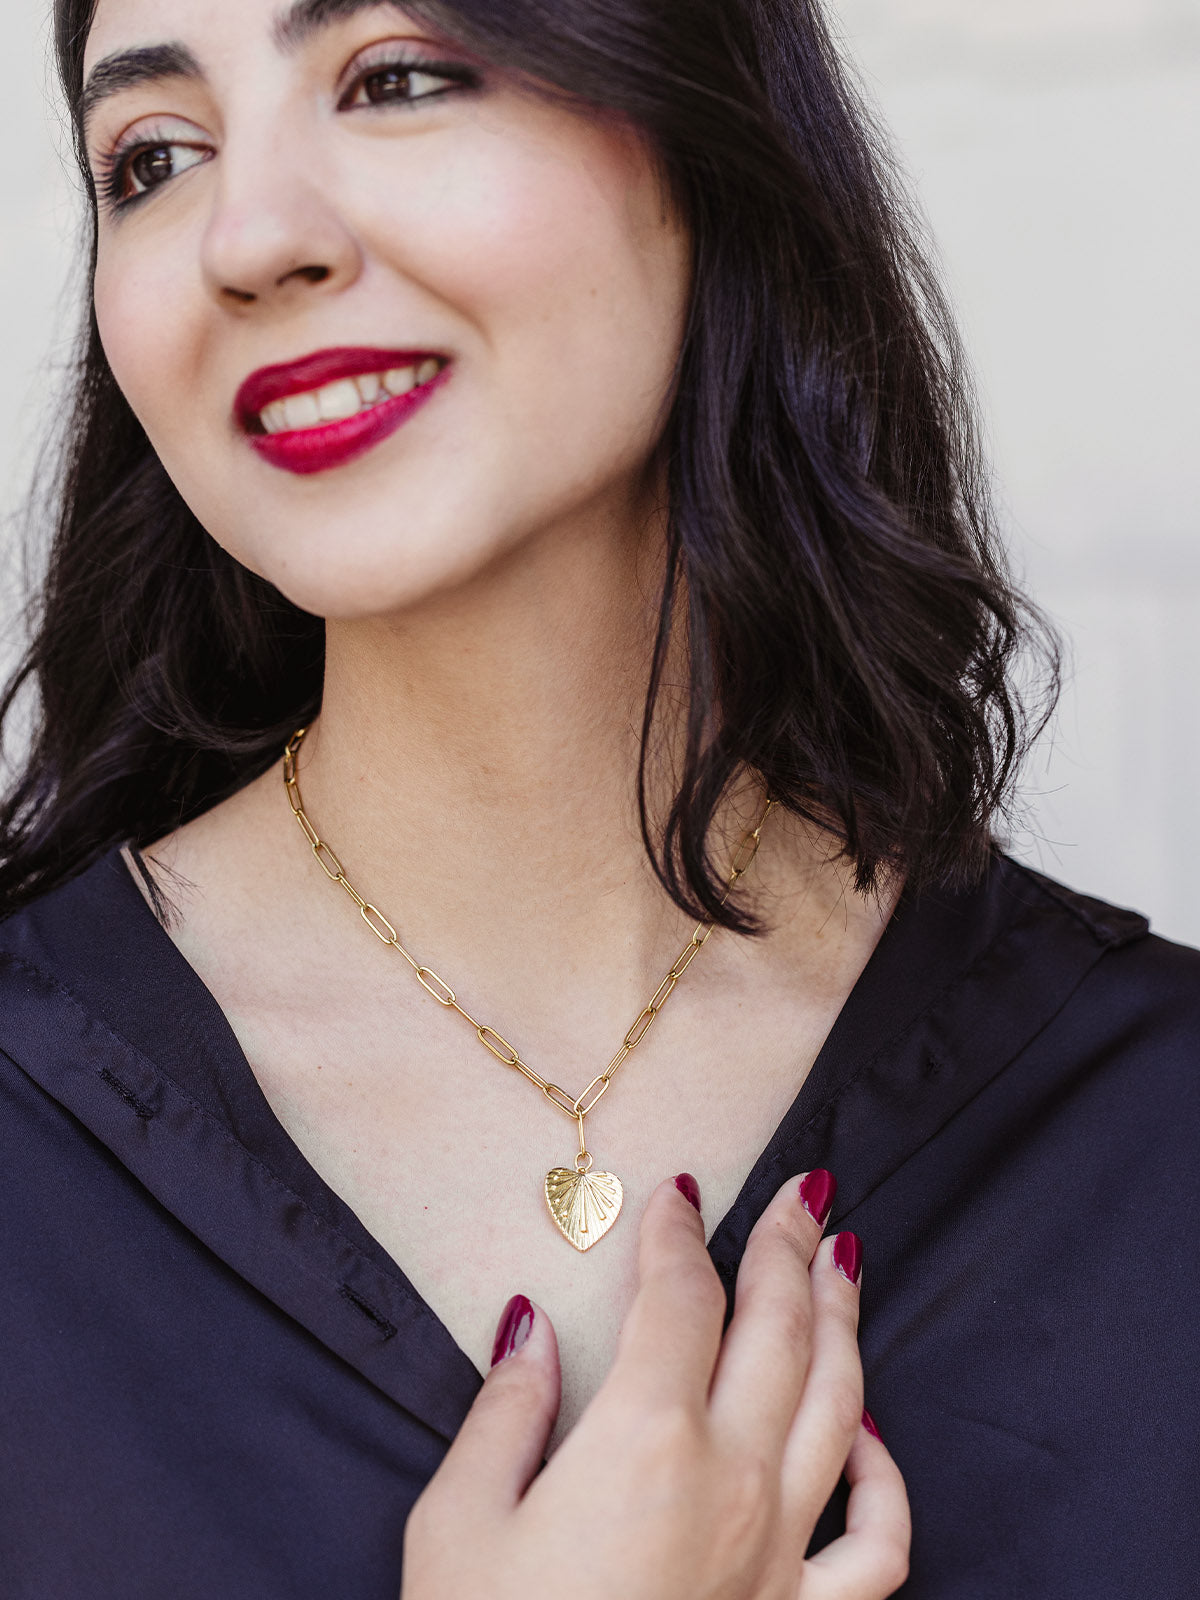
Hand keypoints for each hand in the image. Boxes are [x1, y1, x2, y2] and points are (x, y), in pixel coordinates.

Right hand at [401, 1171, 910, 1599]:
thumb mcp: (459, 1523)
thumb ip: (506, 1410)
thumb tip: (531, 1325)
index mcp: (645, 1440)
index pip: (680, 1296)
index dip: (679, 1232)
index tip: (678, 1192)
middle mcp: (732, 1479)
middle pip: (778, 1327)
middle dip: (787, 1246)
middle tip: (799, 1194)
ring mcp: (778, 1552)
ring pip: (838, 1403)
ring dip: (843, 1320)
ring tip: (844, 1260)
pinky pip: (875, 1544)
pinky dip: (886, 1477)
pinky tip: (870, 1430)